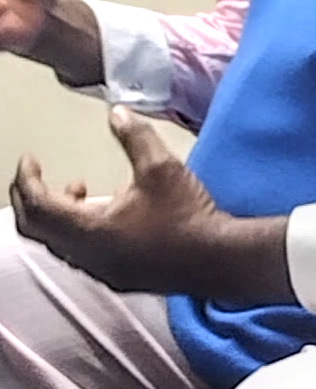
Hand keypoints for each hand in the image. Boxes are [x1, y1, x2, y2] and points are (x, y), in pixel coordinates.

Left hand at [10, 107, 292, 301]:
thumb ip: (134, 137)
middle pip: (37, 230)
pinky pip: (80, 253)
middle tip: (34, 176)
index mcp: (89, 229)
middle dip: (30, 199)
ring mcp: (101, 270)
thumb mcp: (161, 166)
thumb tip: (117, 112)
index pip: (38, 206)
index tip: (29, 159)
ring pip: (58, 244)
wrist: (216, 258)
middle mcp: (86, 256)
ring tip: (78, 189)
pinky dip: (77, 229)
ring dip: (57, 214)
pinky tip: (106, 211)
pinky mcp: (117, 276)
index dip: (26, 180)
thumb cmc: (186, 214)